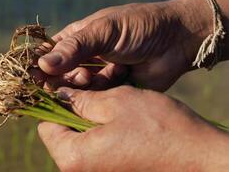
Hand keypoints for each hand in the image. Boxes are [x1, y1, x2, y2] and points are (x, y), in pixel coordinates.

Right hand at [37, 0, 213, 90]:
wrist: (176, 41)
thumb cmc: (139, 27)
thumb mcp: (104, 31)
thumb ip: (75, 47)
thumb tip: (42, 64)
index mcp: (76, 39)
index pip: (49, 54)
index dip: (39, 65)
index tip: (33, 76)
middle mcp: (83, 58)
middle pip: (58, 76)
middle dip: (60, 79)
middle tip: (70, 78)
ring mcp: (97, 75)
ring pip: (75, 90)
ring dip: (81, 85)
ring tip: (92, 75)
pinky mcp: (111, 91)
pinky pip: (95, 99)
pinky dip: (100, 91)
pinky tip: (115, 75)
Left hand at [38, 86, 228, 171]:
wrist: (199, 159)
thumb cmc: (160, 129)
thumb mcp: (116, 102)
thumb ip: (81, 99)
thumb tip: (61, 95)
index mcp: (73, 158)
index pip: (46, 126)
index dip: (55, 103)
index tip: (68, 88)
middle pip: (61, 135)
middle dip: (73, 112)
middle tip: (94, 94)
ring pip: (79, 141)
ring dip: (88, 122)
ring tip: (110, 107)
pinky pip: (94, 151)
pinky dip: (100, 134)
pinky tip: (119, 123)